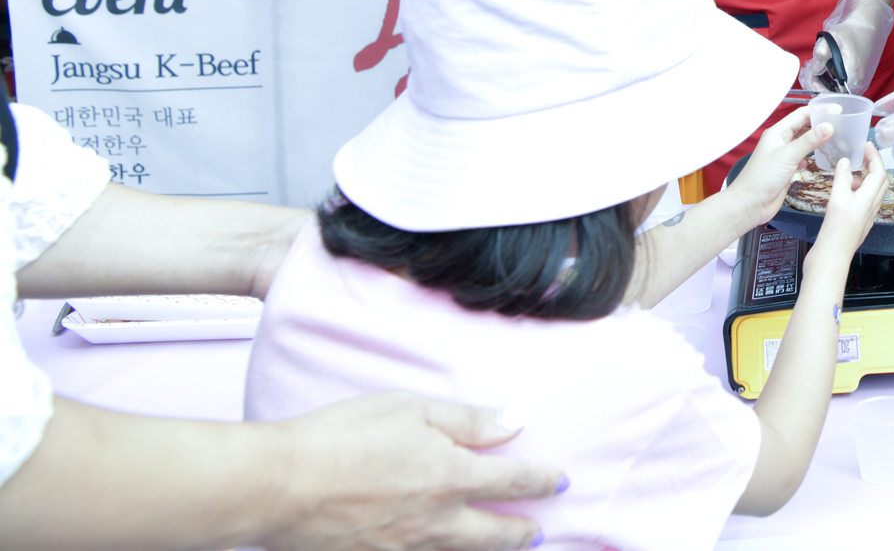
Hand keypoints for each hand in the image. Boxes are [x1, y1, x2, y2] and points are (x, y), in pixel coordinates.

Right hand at [265, 394, 564, 550]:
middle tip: (537, 531)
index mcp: (451, 475)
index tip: (560, 481)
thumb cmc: (341, 436)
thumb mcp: (410, 409)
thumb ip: (467, 419)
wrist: (279, 485)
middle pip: (496, 533)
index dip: (542, 481)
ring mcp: (406, 548)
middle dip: (522, 532)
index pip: (514, 481)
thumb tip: (516, 421)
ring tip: (504, 548)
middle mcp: (437, 520)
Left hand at [719, 106, 831, 228]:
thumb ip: (809, 141)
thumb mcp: (788, 156)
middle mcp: (781, 142)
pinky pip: (803, 156)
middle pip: (804, 127)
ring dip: (818, 139)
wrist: (751, 203)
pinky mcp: (787, 169)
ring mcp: (784, 155)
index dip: (819, 111)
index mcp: (778, 132)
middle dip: (820, 124)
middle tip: (840, 123)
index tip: (837, 110)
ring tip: (835, 138)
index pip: (801, 115)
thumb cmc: (761, 178)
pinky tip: (820, 157)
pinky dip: (812, 155)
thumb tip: (828, 126)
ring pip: (804, 142)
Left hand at [800, 0, 893, 92]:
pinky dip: (830, 81)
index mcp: (853, 74)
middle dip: (818, 85)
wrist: (867, 27)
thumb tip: (815, 69)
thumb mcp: (832, 38)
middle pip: (834, 96)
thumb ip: (821, 53)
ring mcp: (860, 83)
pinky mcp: (859, 80)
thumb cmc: (851, 32)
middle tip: (810, 72)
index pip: (834, 96)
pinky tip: (823, 70)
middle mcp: (859, 83)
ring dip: (822, 83)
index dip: (820, 91)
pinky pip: (842, 87)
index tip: (812, 79)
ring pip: (837, 92)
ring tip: (815, 68)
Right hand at [804, 145, 889, 262]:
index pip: (879, 172)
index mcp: (868, 200)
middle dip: (875, 165)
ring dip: (866, 178)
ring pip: (873, 191)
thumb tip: (845, 162)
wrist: (831, 259)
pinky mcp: (859, 223)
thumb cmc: (835, 234)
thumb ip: (842, 178)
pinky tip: (846, 191)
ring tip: (851, 172)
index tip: (867, 145)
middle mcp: (871, 208)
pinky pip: (865, 201)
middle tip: (863, 154)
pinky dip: (859, 190)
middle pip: (881, 181)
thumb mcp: (837, 200)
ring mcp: (866, 216)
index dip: (874, 156)